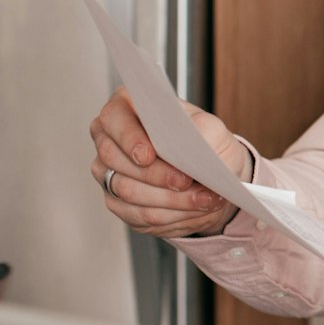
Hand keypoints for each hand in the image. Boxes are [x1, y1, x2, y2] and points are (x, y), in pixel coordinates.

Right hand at [89, 89, 249, 238]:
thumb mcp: (213, 129)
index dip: (128, 137)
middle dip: (156, 174)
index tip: (148, 155)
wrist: (213, 175)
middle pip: (116, 159)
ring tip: (203, 198)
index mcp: (128, 110)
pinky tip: (194, 210)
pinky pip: (138, 214)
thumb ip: (203, 129)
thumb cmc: (206, 144)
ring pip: (128, 191)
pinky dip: (171, 215)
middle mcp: (111, 141)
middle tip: (186, 181)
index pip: (113, 118)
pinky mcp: (119, 203)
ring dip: (171, 199)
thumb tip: (194, 142)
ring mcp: (110, 173)